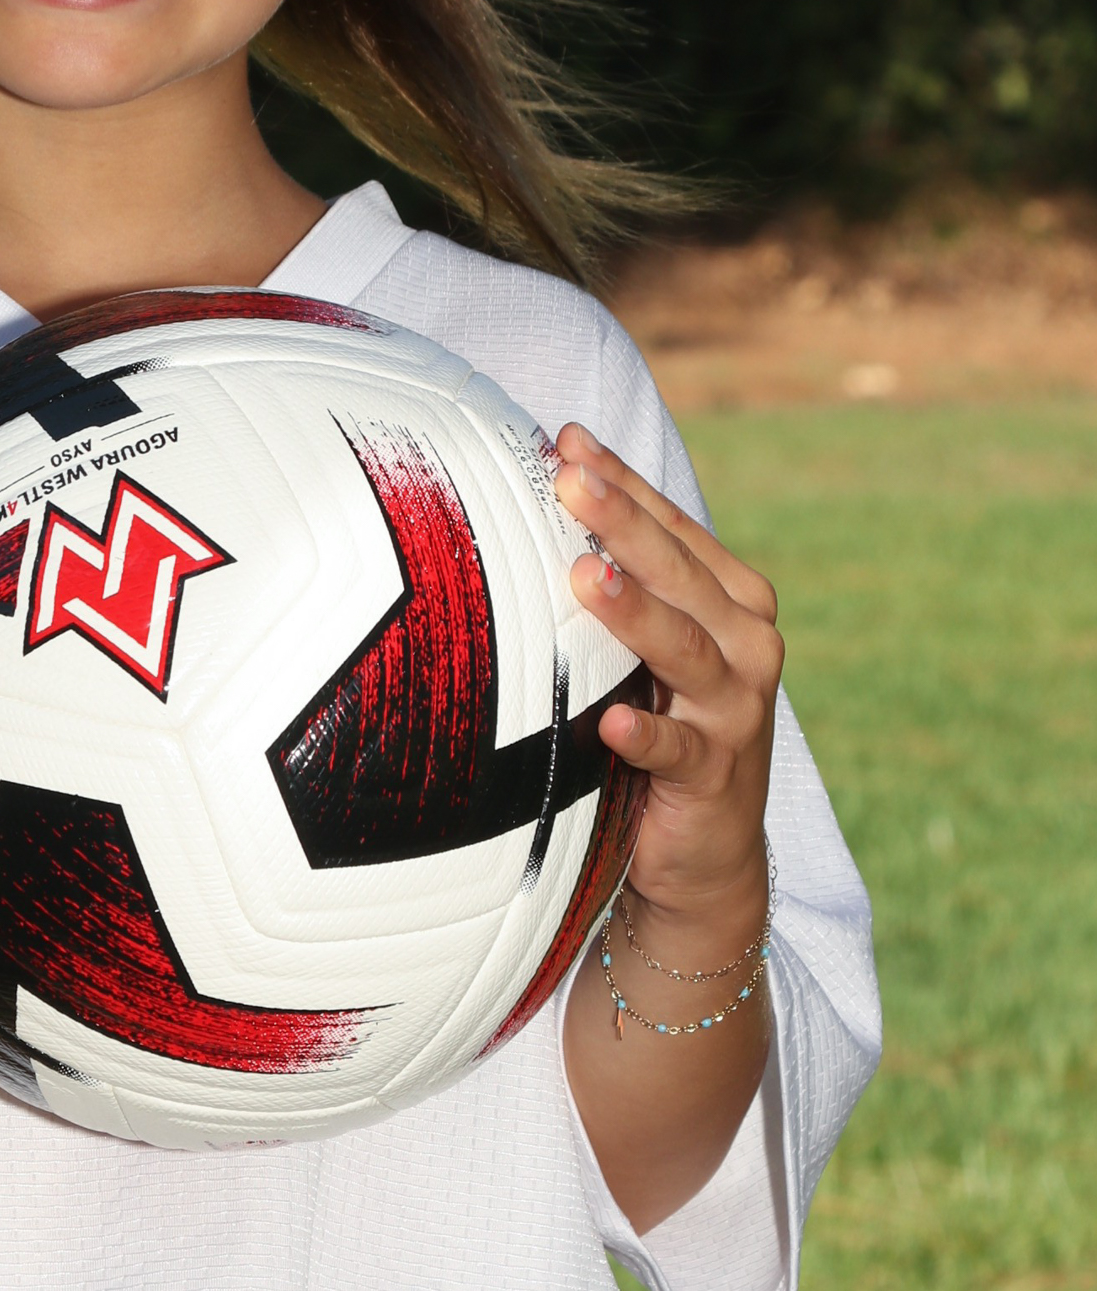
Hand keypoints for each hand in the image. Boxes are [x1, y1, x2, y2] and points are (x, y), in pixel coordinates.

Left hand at [553, 423, 780, 923]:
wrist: (706, 850)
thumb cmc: (664, 718)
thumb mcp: (647, 645)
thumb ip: (617, 581)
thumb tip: (545, 492)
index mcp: (730, 598)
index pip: (671, 526)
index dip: (622, 482)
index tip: (565, 441)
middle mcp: (746, 643)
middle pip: (678, 572)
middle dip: (623, 521)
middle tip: (568, 479)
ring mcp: (736, 709)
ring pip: (684, 649)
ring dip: (634, 612)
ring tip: (585, 576)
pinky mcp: (716, 774)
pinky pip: (679, 749)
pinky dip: (647, 733)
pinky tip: (611, 720)